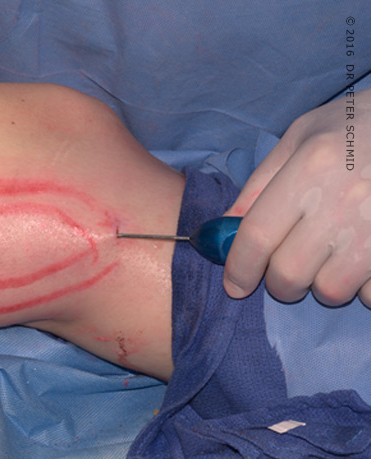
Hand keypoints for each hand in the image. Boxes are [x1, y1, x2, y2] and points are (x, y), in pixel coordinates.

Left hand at [224, 86, 370, 305]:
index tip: (234, 285)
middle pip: (289, 273)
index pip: (257, 235)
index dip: (239, 268)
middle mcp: (343, 202)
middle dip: (280, 282)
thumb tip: (225, 229)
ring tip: (332, 256)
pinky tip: (365, 259)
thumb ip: (259, 185)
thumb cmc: (357, 125)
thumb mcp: (301, 137)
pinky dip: (364, 287)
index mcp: (310, 169)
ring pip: (331, 290)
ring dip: (323, 284)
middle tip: (287, 268)